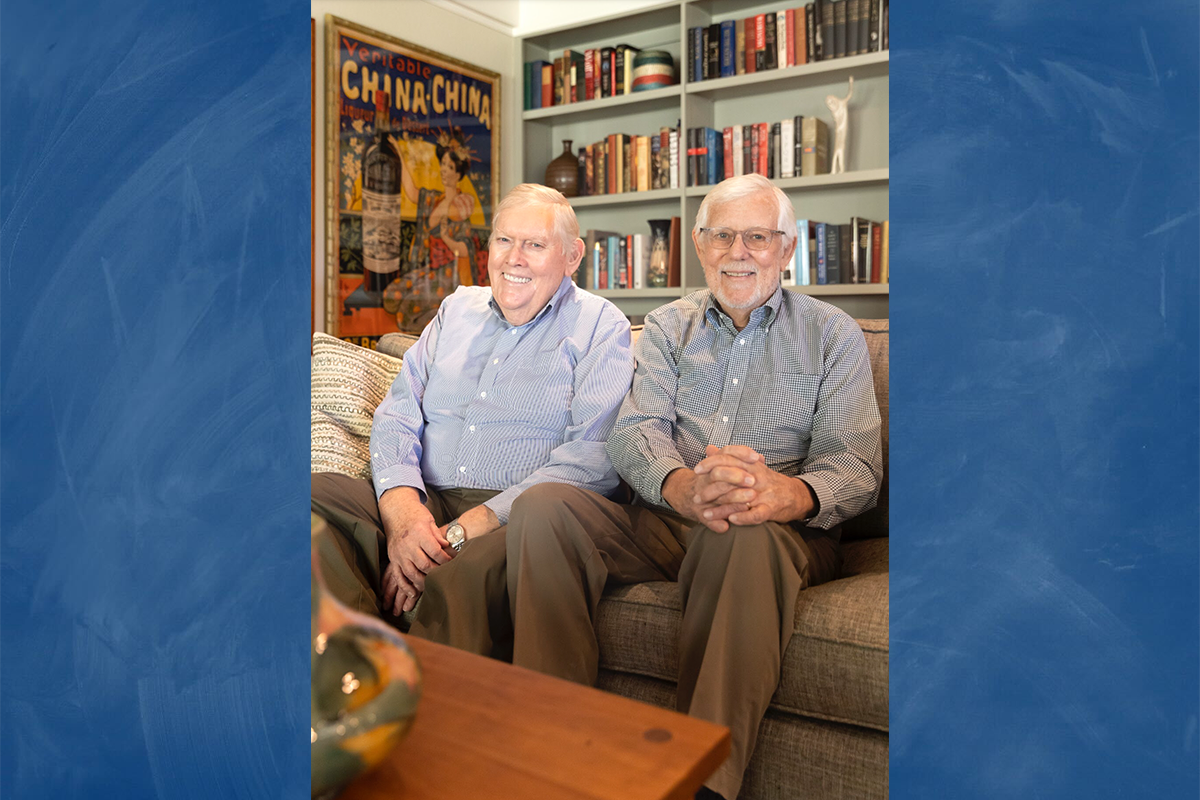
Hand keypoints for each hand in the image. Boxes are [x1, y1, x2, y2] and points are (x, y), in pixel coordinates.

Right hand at [378, 488, 454, 615]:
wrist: (396, 511)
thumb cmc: (416, 515)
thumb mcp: (429, 520)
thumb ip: (437, 535)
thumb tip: (446, 546)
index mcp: (419, 533)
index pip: (435, 551)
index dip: (445, 559)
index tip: (452, 562)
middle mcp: (407, 544)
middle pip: (424, 564)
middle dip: (436, 572)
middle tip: (444, 574)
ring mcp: (399, 553)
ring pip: (411, 573)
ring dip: (423, 581)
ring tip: (433, 584)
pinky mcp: (393, 559)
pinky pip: (398, 576)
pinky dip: (406, 586)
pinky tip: (414, 593)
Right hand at [661, 448, 754, 532]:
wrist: (687, 496)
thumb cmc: (713, 481)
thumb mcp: (724, 468)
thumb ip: (742, 465)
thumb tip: (761, 458)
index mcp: (712, 466)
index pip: (725, 454)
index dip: (740, 454)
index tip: (756, 457)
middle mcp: (705, 480)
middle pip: (718, 474)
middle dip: (735, 476)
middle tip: (753, 480)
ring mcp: (702, 497)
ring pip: (716, 497)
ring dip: (733, 500)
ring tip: (749, 504)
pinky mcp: (700, 514)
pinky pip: (708, 519)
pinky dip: (716, 523)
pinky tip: (727, 527)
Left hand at [692, 445, 816, 529]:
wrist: (795, 495)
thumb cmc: (768, 482)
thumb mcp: (750, 466)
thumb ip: (729, 457)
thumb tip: (709, 448)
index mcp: (751, 464)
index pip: (729, 458)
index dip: (711, 463)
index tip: (696, 470)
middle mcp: (757, 476)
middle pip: (731, 477)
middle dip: (711, 488)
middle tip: (696, 497)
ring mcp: (765, 493)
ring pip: (740, 498)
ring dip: (721, 508)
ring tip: (705, 514)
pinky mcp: (772, 508)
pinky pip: (757, 513)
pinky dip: (744, 517)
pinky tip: (732, 520)